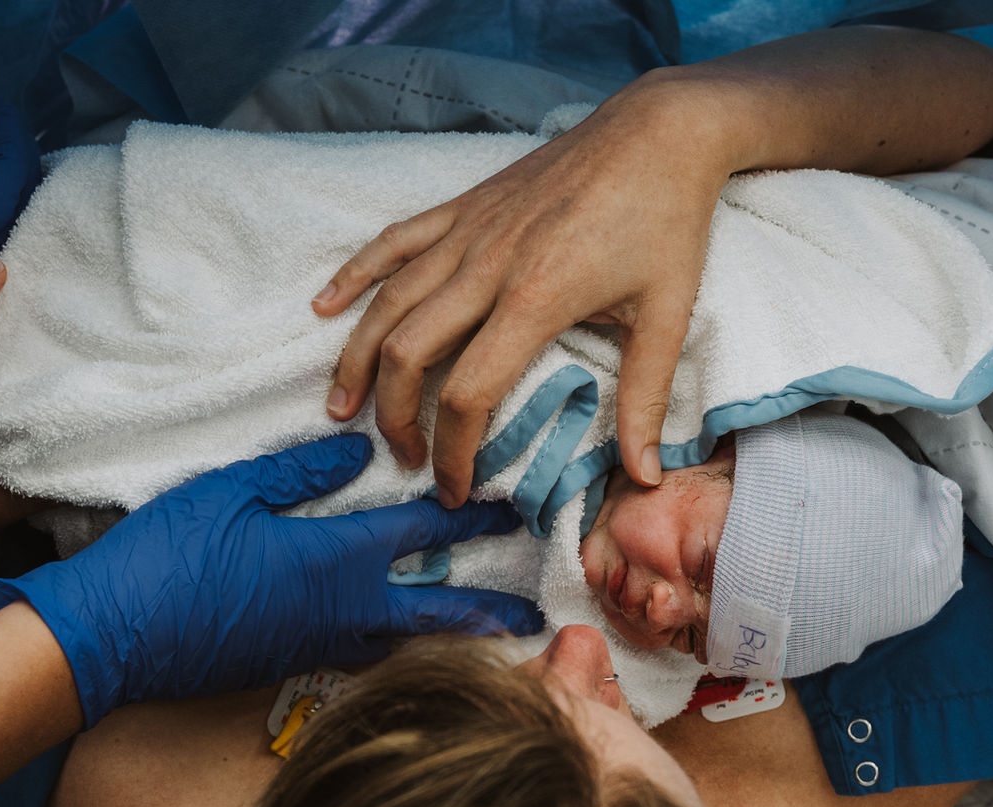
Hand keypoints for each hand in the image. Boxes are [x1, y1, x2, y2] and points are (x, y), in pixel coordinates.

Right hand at [0, 435, 543, 727]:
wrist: (110, 638)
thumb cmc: (166, 556)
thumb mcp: (231, 491)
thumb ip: (301, 472)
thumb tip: (358, 452)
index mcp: (334, 559)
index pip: (422, 533)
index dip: (472, 519)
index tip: (518, 512)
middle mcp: (342, 612)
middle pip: (436, 611)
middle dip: (489, 608)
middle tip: (537, 614)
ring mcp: (318, 647)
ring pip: (405, 641)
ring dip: (450, 634)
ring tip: (485, 632)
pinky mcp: (292, 665)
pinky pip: (365, 656)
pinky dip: (398, 646)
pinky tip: (401, 639)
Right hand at [316, 77, 730, 505]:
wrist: (659, 131)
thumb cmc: (667, 222)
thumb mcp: (667, 316)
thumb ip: (645, 400)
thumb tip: (645, 482)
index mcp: (536, 299)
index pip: (468, 394)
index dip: (452, 452)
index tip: (455, 490)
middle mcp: (487, 266)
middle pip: (409, 354)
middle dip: (394, 417)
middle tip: (402, 458)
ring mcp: (469, 231)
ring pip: (388, 302)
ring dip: (355, 359)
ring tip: (340, 406)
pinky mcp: (464, 206)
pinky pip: (394, 242)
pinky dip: (354, 275)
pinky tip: (324, 307)